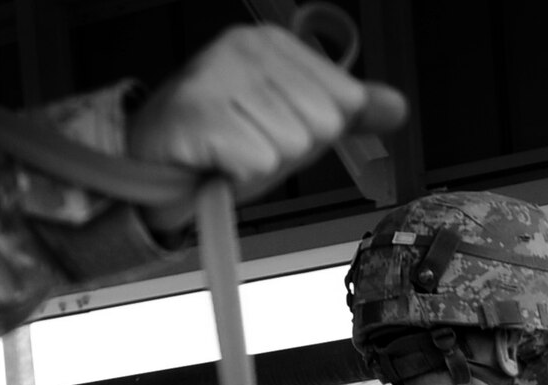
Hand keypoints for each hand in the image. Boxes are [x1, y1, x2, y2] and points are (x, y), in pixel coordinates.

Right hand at [131, 25, 406, 232]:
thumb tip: (397, 107)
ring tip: (229, 153)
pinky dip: (237, 176)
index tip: (270, 129)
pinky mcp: (200, 110)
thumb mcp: (293, 124)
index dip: (311, 133)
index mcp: (273, 44)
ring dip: (259, 166)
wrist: (150, 168)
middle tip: (246, 145)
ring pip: (289, 146)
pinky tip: (214, 161)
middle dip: (286, 152)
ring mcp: (220, 74)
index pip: (343, 103)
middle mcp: (246, 48)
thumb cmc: (221, 146)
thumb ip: (345, 113)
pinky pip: (257, 162)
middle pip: (320, 126)